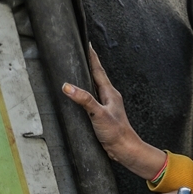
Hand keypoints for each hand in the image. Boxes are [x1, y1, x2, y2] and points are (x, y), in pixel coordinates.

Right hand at [62, 46, 163, 178]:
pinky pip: (91, 98)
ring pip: (94, 87)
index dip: (92, 57)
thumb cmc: (117, 133)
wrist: (125, 150)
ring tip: (78, 68)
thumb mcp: (99, 114)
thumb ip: (84, 100)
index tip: (87, 44)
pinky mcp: (102, 115)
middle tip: (81, 51)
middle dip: (89, 63)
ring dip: (87, 77)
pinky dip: (85, 92)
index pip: (98, 70)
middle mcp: (109, 97)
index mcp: (110, 93)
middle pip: (96, 76)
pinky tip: (80, 95)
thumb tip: (68, 86)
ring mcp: (106, 105)